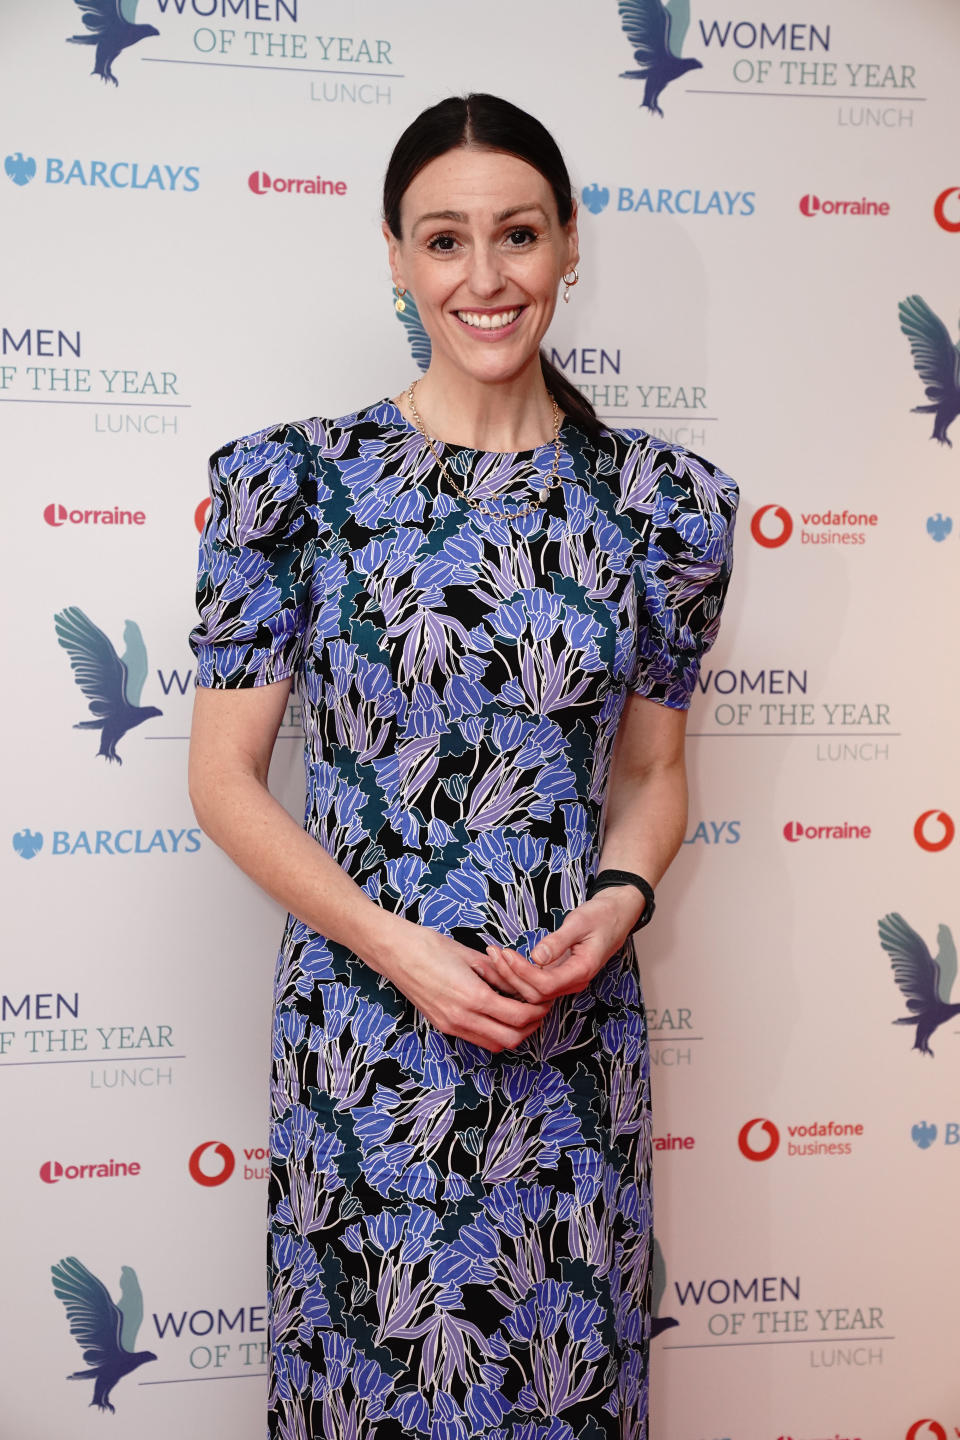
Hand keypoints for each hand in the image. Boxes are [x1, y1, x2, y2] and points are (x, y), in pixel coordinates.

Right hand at [381, 919, 552, 1052]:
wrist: (394, 952)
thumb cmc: (430, 946)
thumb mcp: (472, 955)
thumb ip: (499, 976)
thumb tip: (522, 987)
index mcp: (473, 996)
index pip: (518, 1016)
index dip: (538, 1010)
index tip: (545, 998)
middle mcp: (462, 1018)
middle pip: (511, 1038)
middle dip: (531, 1026)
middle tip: (538, 1008)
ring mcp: (451, 1025)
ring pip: (494, 1045)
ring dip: (512, 1033)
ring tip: (520, 1012)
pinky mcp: (443, 1026)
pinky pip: (476, 1039)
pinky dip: (493, 1033)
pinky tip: (496, 1015)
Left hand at [482, 888, 644, 1003]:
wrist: (616, 915)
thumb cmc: (601, 916)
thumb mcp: (579, 922)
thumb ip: (558, 941)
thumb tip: (536, 956)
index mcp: (582, 971)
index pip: (546, 985)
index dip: (523, 973)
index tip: (506, 953)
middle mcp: (574, 982)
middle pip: (536, 994)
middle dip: (511, 976)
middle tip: (492, 953)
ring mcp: (566, 981)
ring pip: (533, 993)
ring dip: (511, 978)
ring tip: (492, 958)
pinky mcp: (559, 976)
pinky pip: (535, 984)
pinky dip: (517, 976)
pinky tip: (502, 963)